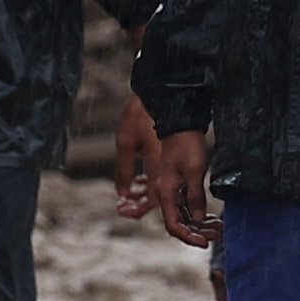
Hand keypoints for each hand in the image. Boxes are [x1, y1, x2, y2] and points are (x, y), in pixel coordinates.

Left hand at [111, 92, 163, 221]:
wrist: (165, 90)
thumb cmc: (144, 112)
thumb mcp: (126, 141)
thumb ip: (124, 169)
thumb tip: (123, 193)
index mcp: (161, 166)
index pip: (154, 200)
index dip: (138, 209)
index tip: (123, 210)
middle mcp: (173, 166)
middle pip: (160, 197)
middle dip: (141, 205)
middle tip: (124, 206)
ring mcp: (176, 160)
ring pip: (163, 186)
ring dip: (145, 193)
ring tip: (130, 192)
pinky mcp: (176, 153)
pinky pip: (166, 175)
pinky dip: (152, 180)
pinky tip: (141, 178)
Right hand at [152, 126, 221, 249]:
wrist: (181, 124)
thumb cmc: (186, 144)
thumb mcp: (194, 171)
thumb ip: (195, 196)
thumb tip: (198, 219)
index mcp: (165, 193)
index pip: (174, 225)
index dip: (188, 237)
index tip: (205, 242)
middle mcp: (165, 194)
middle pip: (179, 223)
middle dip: (197, 232)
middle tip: (217, 235)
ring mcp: (171, 190)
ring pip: (184, 215)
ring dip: (199, 224)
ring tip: (218, 228)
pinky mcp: (178, 184)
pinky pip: (187, 205)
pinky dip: (198, 212)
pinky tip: (211, 217)